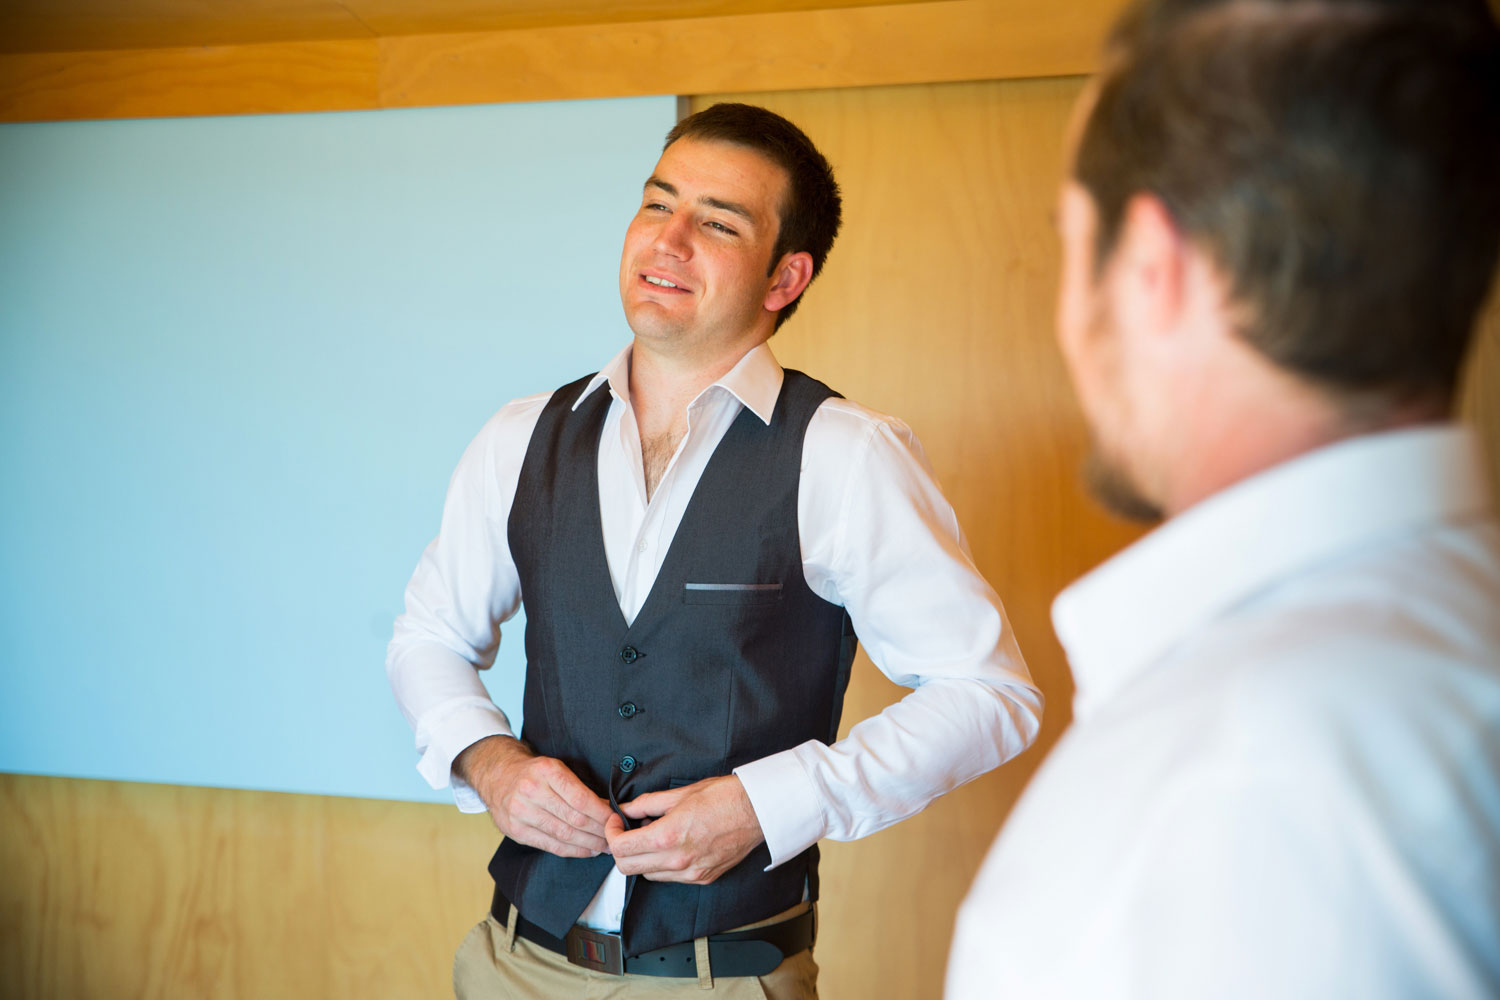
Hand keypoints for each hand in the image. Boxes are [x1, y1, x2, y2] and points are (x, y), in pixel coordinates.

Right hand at [455, 736, 613, 858]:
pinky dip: (572, 851)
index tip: (616, 820)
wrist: (497, 775)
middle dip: (599, 831)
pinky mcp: (516, 830)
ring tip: (604, 847)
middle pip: (574, 818)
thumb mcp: (555, 767)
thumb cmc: (533, 772)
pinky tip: (586, 851)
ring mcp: (521, 812)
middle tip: (614, 838)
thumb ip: (578, 787)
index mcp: (547, 771)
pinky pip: (550, 845)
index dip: (602, 813)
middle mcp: (532, 791)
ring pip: (564, 834)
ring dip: (589, 844)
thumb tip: (607, 808)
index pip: (581, 798)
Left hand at [605, 775, 764, 884]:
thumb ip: (648, 804)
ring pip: (647, 875)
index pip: (621, 848)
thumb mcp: (680, 794)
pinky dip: (662, 865)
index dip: (611, 834)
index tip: (616, 823)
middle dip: (621, 849)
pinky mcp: (702, 879)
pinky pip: (670, 878)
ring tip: (652, 836)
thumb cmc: (725, 797)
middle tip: (627, 831)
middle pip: (628, 868)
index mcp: (668, 837)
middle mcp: (677, 861)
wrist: (759, 811)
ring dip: (641, 859)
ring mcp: (691, 874)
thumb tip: (627, 809)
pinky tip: (671, 845)